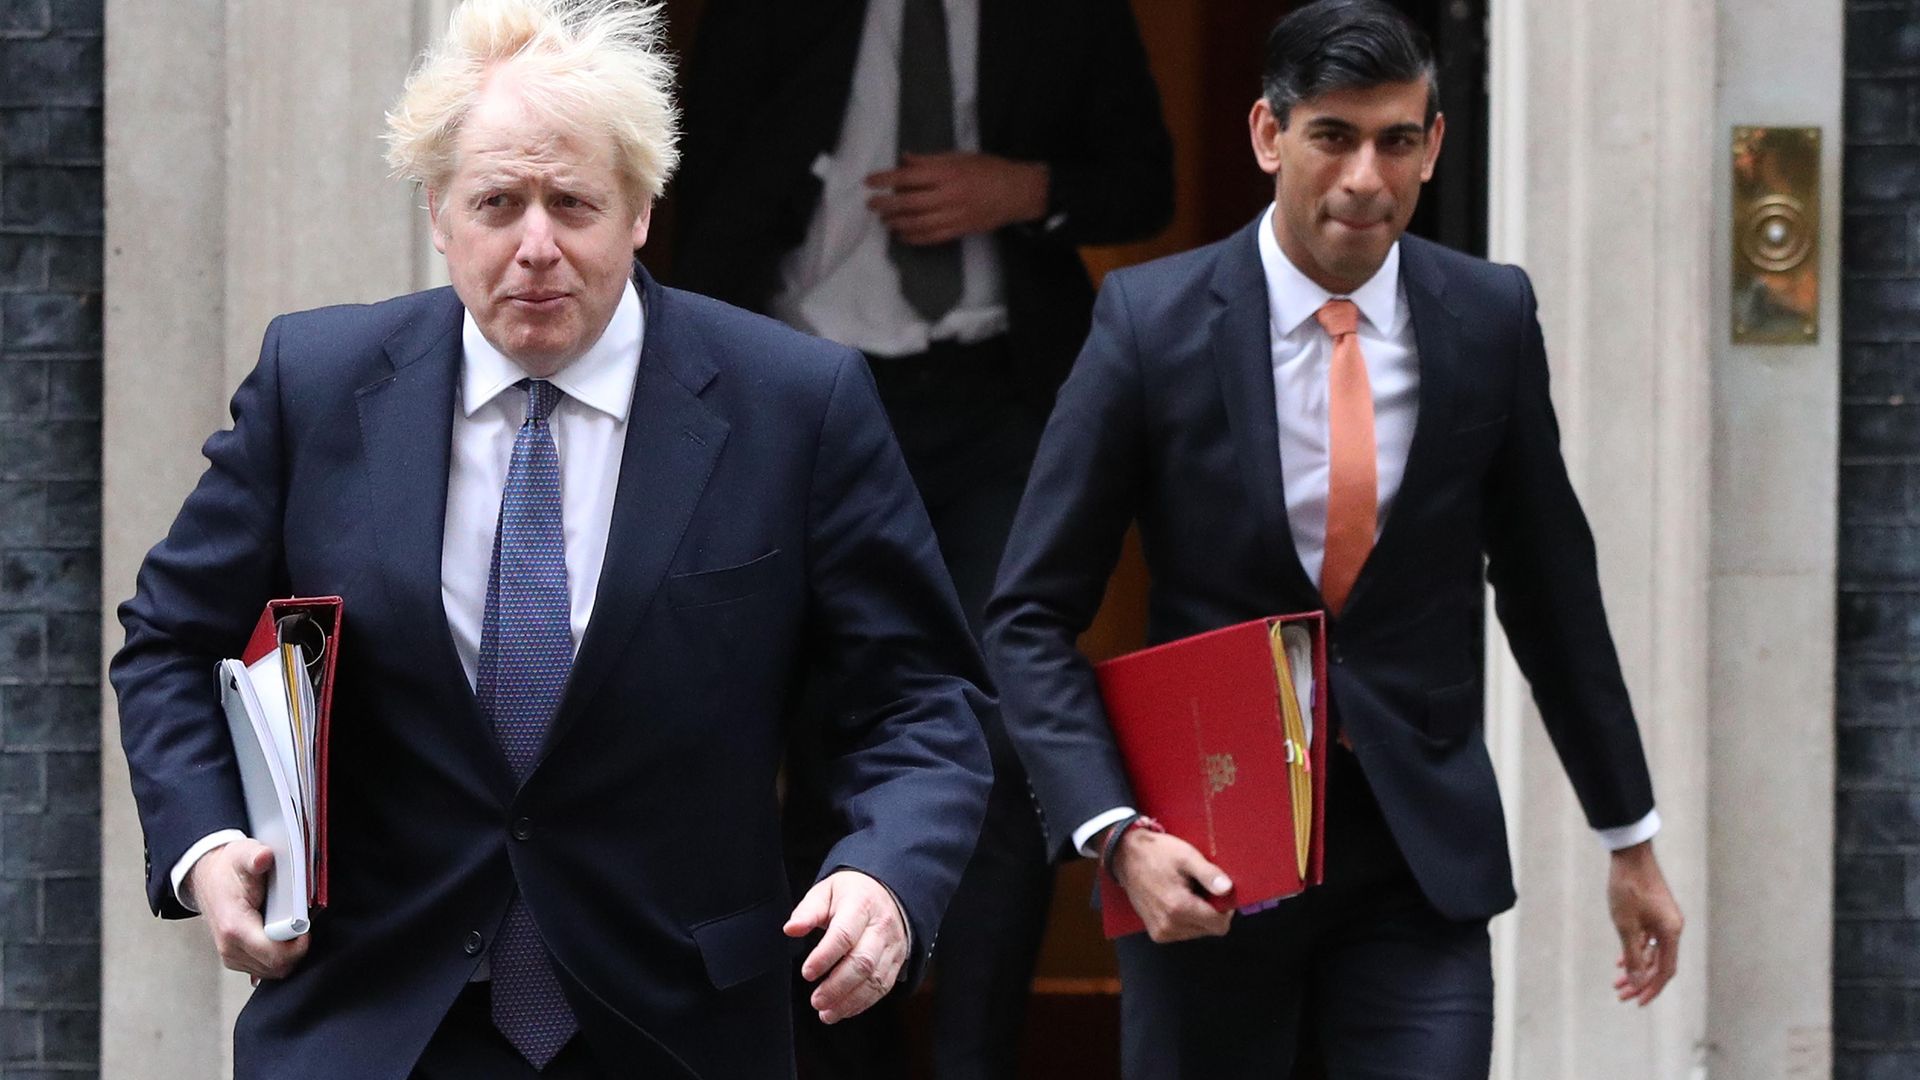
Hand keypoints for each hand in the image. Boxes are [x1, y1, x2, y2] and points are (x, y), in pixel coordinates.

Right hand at [185, 839, 308, 981]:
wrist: (207, 877)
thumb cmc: (228, 868)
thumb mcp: (243, 854)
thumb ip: (255, 857)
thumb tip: (264, 856)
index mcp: (235, 927)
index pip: (275, 955)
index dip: (298, 945)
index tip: (306, 927)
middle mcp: (230, 947)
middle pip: (277, 967)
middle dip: (296, 950)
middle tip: (301, 926)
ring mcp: (232, 956)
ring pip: (273, 971)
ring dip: (288, 954)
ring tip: (290, 929)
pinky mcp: (236, 959)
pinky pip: (265, 969)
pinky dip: (278, 957)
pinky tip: (281, 938)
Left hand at [784, 869, 909, 1023]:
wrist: (889, 892)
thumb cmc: (852, 894)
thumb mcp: (827, 891)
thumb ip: (808, 911)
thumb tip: (791, 929)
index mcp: (861, 905)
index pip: (844, 934)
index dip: (825, 957)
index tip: (807, 973)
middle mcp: (881, 927)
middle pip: (862, 962)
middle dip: (837, 986)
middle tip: (816, 1000)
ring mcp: (892, 946)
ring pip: (875, 979)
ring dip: (849, 1000)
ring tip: (826, 1013)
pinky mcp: (897, 961)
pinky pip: (883, 987)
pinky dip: (862, 1003)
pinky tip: (844, 1009)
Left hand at [865, 152, 1049, 245]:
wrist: (1017, 193)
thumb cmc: (989, 170)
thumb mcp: (961, 156)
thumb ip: (931, 160)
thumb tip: (904, 159)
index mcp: (948, 172)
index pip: (909, 177)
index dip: (886, 179)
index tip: (869, 181)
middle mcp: (949, 195)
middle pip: (908, 203)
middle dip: (886, 205)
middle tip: (871, 205)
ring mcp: (954, 215)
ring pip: (917, 223)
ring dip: (896, 223)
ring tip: (884, 220)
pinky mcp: (959, 230)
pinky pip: (931, 237)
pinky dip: (913, 237)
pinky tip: (901, 235)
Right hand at [1109, 826, 1234, 943]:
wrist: (1126, 856)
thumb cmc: (1157, 853)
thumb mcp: (1186, 856)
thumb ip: (1209, 874)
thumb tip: (1228, 889)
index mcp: (1179, 907)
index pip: (1219, 925)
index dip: (1225, 908)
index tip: (1218, 892)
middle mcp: (1169, 925)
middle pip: (1210, 929)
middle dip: (1211, 911)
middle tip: (1200, 888)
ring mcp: (1161, 932)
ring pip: (1198, 932)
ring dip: (1198, 915)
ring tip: (1186, 892)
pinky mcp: (1156, 933)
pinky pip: (1184, 932)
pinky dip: (1186, 919)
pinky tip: (1177, 900)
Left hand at [1607, 840, 1681, 1005]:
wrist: (1630, 854)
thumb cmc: (1627, 888)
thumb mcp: (1626, 925)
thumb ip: (1633, 955)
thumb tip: (1638, 982)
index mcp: (1671, 933)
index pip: (1665, 971)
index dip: (1651, 988)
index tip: (1637, 1002)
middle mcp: (1672, 928)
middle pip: (1659, 964)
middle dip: (1640, 981)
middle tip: (1621, 994)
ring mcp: (1664, 920)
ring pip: (1652, 952)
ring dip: (1636, 967)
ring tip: (1617, 981)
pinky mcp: (1655, 912)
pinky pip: (1649, 940)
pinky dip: (1636, 951)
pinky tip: (1621, 960)